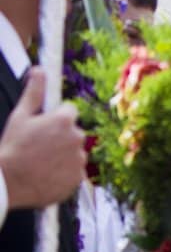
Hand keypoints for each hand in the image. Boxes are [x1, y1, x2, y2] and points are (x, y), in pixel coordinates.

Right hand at [0, 68, 86, 210]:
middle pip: (73, 132)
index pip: (69, 111)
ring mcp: (79, 160)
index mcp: (64, 120)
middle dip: (61, 136)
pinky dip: (65, 172)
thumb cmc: (13, 147)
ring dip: (63, 154)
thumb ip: (35, 92)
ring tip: (42, 161)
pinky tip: (48, 173)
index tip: (44, 126)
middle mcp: (77, 138)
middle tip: (40, 146)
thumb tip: (39, 70)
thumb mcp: (20, 116)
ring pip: (74, 152)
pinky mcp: (78, 178)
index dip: (55, 118)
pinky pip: (74, 171)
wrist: (10, 181)